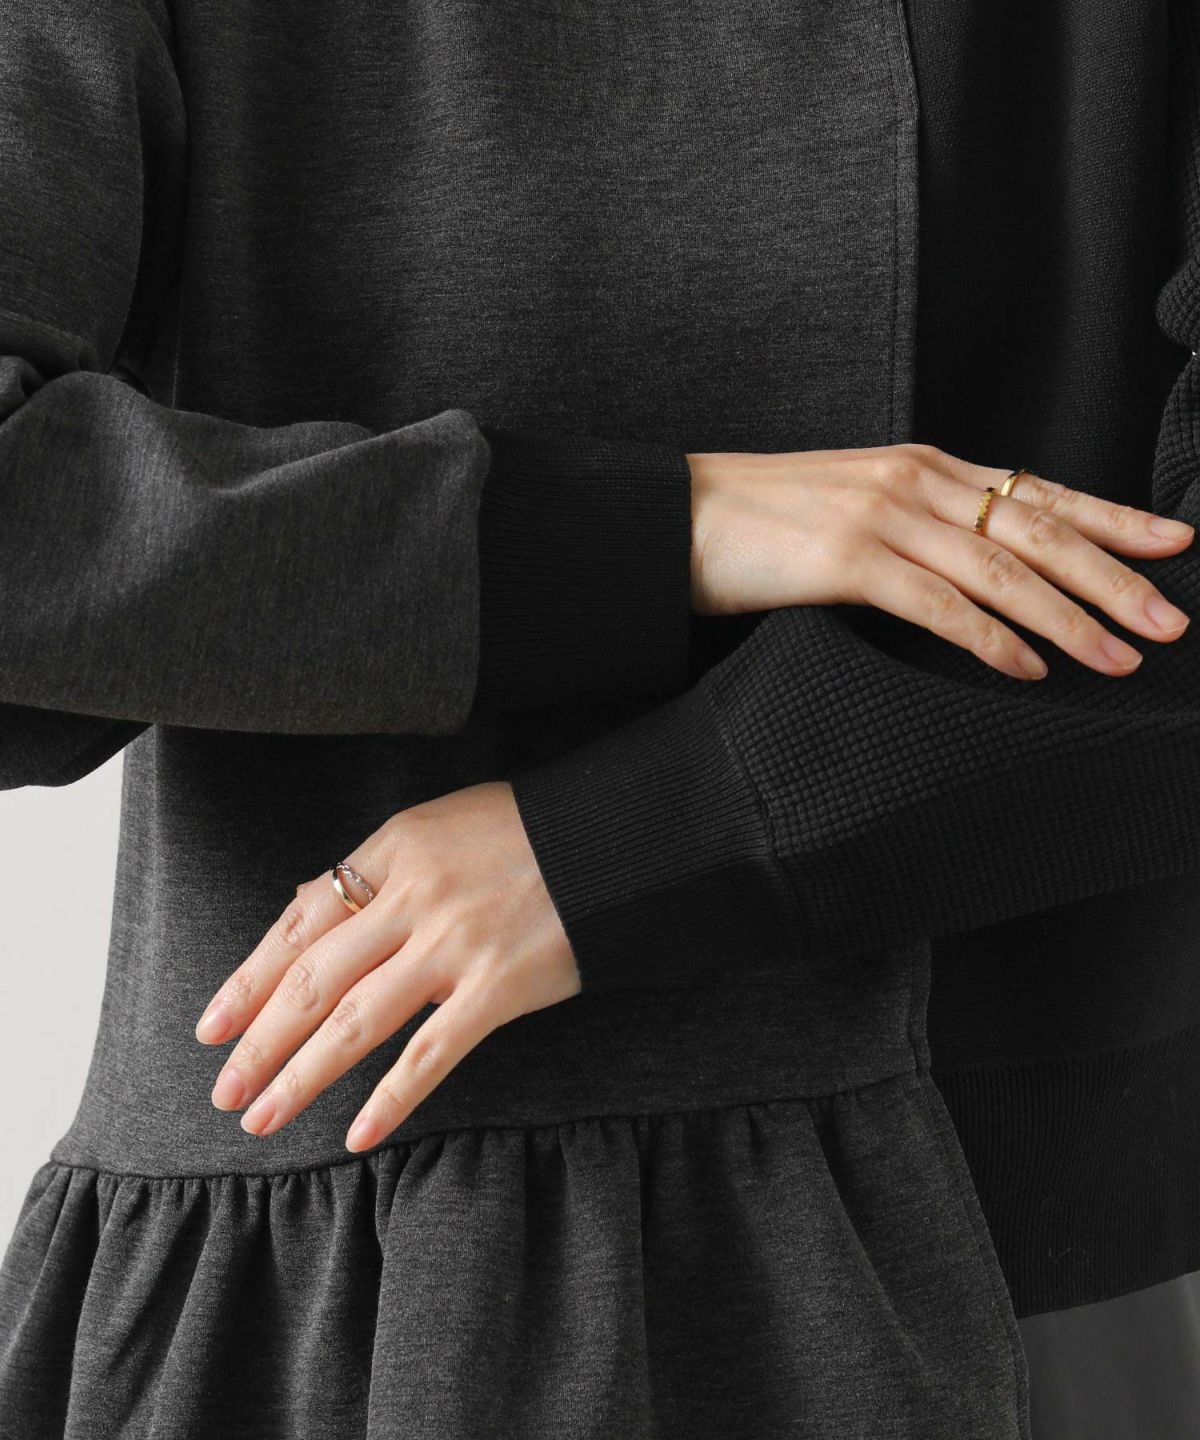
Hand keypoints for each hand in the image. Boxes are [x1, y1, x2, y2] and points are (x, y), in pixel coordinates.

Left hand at [192, 780, 580, 1150]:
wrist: (618, 837)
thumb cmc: (528, 830)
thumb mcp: (441, 825)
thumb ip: (377, 869)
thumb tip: (308, 908)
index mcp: (394, 849)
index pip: (300, 922)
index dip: (249, 980)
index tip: (213, 1026)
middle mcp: (414, 897)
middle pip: (313, 979)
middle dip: (258, 1041)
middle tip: (223, 1090)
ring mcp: (455, 944)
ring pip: (356, 1021)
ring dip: (301, 1076)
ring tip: (262, 1118)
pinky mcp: (499, 987)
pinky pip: (431, 1054)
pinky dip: (390, 1098)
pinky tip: (357, 1133)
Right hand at [686, 442, 1193, 679]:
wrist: (674, 515)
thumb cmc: (760, 520)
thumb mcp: (853, 507)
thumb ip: (918, 526)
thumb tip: (974, 573)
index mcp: (924, 467)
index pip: (1038, 492)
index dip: (1113, 518)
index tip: (1174, 542)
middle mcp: (916, 482)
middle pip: (1038, 530)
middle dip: (1114, 577)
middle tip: (1170, 620)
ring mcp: (883, 517)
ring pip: (1001, 570)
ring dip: (1069, 618)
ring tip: (1120, 656)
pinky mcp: (846, 559)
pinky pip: (937, 605)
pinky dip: (989, 638)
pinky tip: (1027, 668)